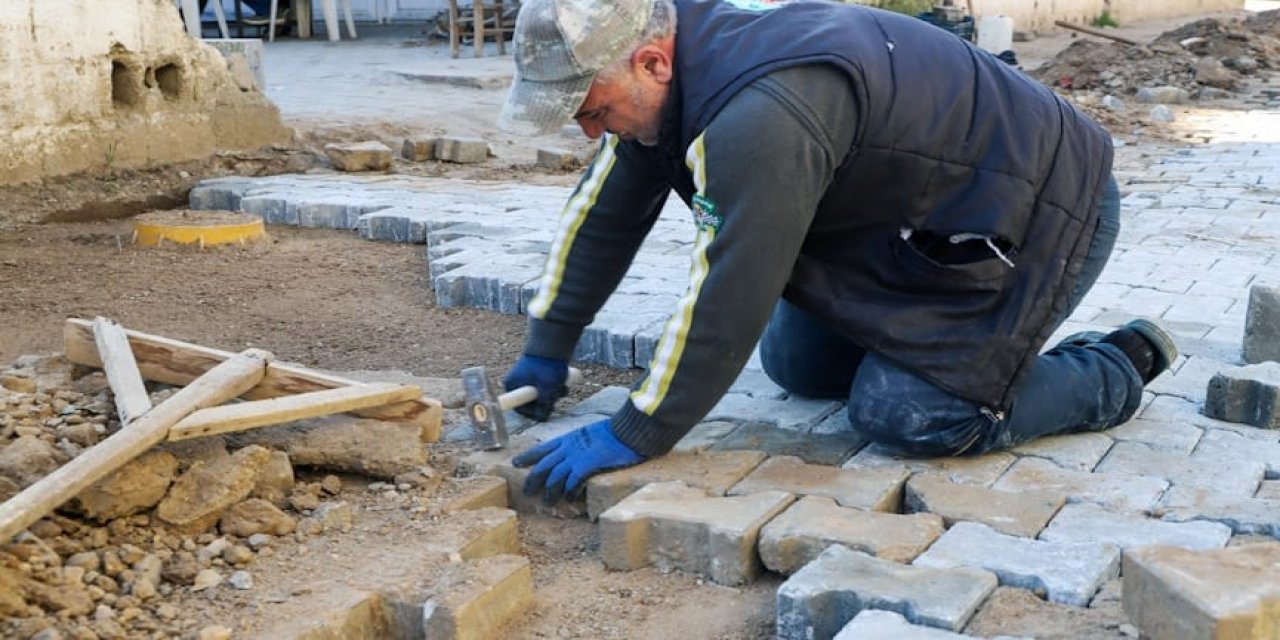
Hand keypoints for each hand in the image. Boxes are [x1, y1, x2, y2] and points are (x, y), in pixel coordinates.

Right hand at [503, 355, 568, 420]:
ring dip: (553, 394)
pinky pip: (544, 386)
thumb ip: (544, 406)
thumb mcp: (546, 390)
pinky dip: (553, 387)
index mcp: (512, 386)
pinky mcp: (537, 373)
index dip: (534, 412)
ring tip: (563, 387)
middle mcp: (516, 382)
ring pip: (540, 394)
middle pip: (532, 402)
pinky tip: (562, 383)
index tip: (546, 411)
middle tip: (557, 397)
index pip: (520, 408)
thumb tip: (541, 418)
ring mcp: (527, 377)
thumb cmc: (546, 367)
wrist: (553, 344)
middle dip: (547, 401)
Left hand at [512, 419, 644, 503]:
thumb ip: (582, 442)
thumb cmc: (615, 430)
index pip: (542, 448)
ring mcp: (576, 456)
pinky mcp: (586, 465)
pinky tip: (568, 499)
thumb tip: (581, 451)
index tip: (516, 463)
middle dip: (533, 479)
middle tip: (527, 491)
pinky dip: (569, 492)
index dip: (528, 456)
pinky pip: (572, 482)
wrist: (626, 430)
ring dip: (550, 491)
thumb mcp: (591, 432)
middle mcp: (568, 447)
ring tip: (546, 503)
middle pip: (543, 465)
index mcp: (567, 438)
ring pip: (554, 477)